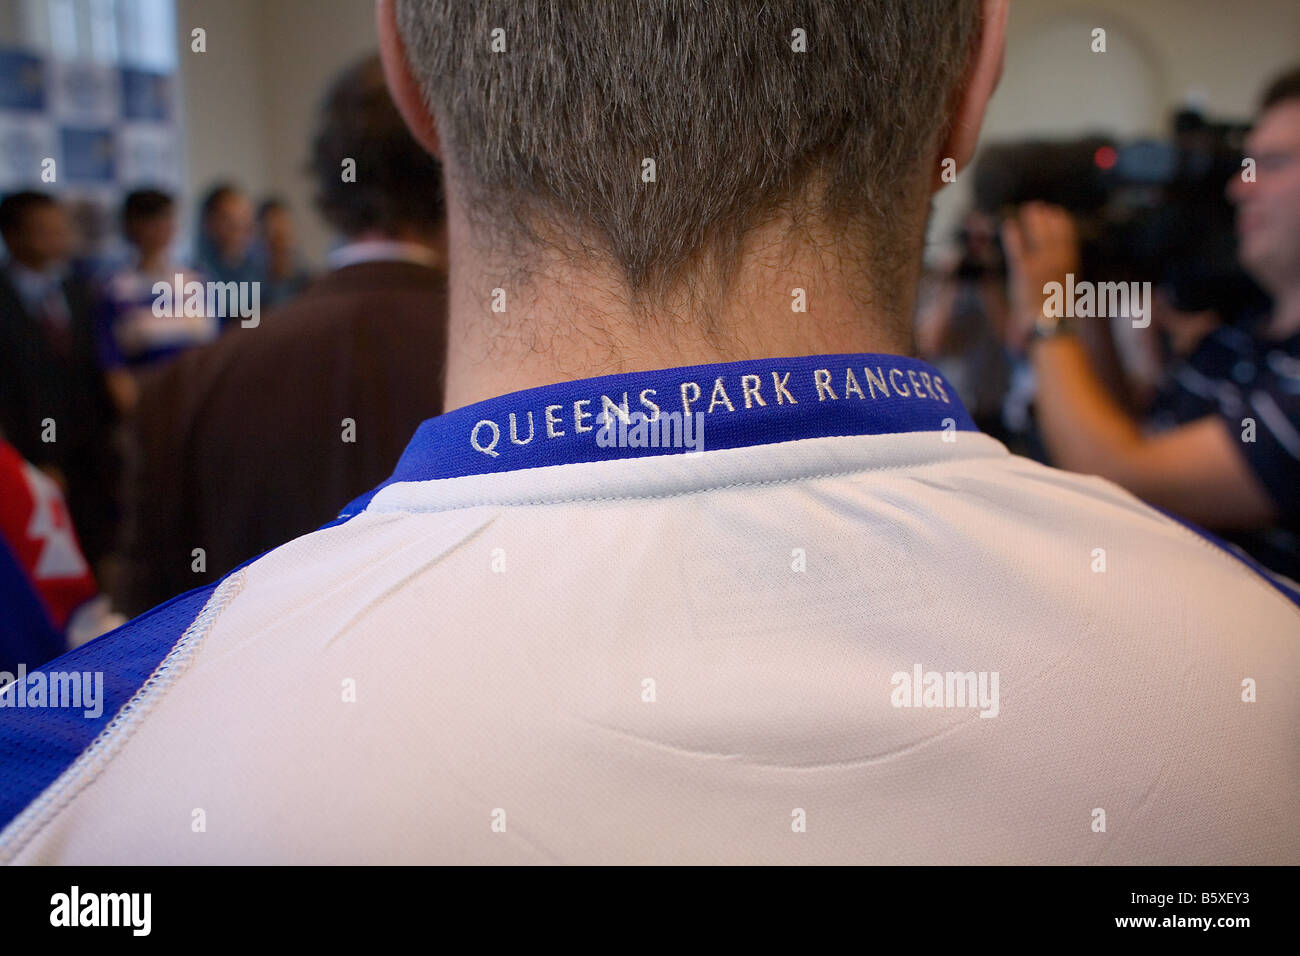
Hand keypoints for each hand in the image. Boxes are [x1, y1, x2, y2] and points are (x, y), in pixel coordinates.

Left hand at [1001, 203, 1080, 350]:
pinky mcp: (1024, 272)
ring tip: (1027, 210)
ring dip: (1032, 221)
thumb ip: (1063, 281)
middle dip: (1045, 219)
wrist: (1051, 324)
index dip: (1062, 224)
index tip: (1058, 212)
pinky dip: (1013, 235)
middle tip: (1038, 207)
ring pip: (1037, 235)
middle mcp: (1057, 262)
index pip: (1068, 238)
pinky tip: (1009, 226)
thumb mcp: (1067, 295)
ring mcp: (1040, 265)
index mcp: (1070, 266)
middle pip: (1052, 232)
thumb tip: (1061, 277)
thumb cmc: (1058, 317)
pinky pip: (1017, 248)